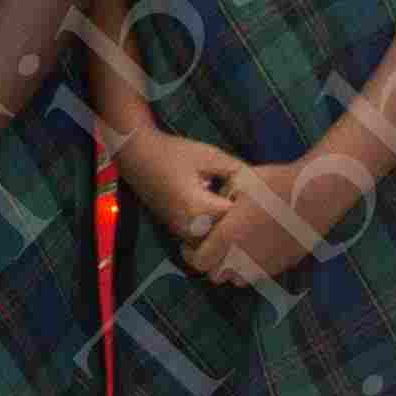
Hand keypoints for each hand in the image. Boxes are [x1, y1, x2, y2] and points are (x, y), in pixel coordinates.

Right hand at [117, 130, 246, 244]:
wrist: (137, 155)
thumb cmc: (173, 153)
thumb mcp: (210, 156)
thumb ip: (237, 171)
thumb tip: (258, 184)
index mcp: (199, 209)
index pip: (235, 220)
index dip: (248, 209)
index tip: (256, 197)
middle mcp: (189, 226)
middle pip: (225, 237)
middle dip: (238, 224)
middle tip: (249, 207)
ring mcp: (180, 231)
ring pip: (212, 242)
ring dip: (224, 230)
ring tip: (233, 210)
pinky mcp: (176, 229)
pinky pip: (200, 238)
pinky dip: (211, 231)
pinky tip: (217, 213)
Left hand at [190, 155, 357, 287]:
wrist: (316, 193)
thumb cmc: (276, 183)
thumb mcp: (238, 182)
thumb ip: (218, 201)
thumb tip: (210, 211)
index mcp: (228, 237)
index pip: (198, 262)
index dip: (191, 253)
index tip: (192, 243)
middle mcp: (244, 258)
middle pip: (215, 275)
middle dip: (211, 263)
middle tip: (214, 246)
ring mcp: (265, 265)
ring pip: (237, 280)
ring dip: (232, 268)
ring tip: (235, 248)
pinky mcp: (282, 266)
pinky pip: (259, 275)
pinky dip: (253, 267)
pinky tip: (257, 247)